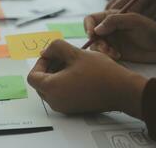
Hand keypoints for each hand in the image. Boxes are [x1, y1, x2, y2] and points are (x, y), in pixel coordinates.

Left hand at [28, 40, 146, 117]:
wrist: (122, 90)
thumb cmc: (101, 73)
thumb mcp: (75, 53)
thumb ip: (55, 48)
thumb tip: (45, 51)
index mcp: (52, 89)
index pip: (33, 76)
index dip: (40, 62)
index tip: (52, 55)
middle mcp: (55, 101)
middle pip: (40, 82)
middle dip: (48, 67)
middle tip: (62, 57)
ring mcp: (63, 107)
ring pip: (50, 88)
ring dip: (56, 74)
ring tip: (71, 63)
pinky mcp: (72, 108)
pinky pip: (59, 94)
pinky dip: (62, 82)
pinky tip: (76, 73)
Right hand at [84, 11, 155, 62]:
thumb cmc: (150, 30)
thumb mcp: (133, 21)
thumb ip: (114, 21)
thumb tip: (96, 29)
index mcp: (109, 18)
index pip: (90, 19)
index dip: (88, 26)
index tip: (92, 35)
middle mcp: (107, 29)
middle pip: (91, 35)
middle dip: (96, 42)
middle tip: (105, 47)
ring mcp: (109, 41)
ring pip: (95, 46)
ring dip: (101, 50)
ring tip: (114, 53)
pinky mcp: (112, 52)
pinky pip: (102, 55)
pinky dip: (107, 56)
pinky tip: (118, 56)